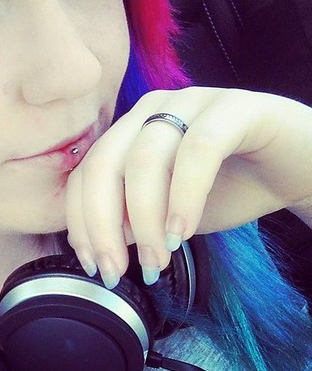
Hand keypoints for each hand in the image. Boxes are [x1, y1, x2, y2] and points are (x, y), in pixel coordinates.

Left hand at [65, 87, 311, 287]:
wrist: (300, 165)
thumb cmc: (233, 186)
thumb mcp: (173, 212)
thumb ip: (136, 220)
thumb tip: (99, 244)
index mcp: (131, 129)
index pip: (87, 170)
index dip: (80, 219)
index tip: (93, 263)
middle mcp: (153, 109)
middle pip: (104, 162)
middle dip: (101, 223)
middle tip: (115, 270)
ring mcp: (191, 101)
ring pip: (145, 157)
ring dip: (145, 217)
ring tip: (158, 259)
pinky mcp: (234, 106)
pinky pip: (198, 149)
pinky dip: (185, 195)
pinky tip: (185, 231)